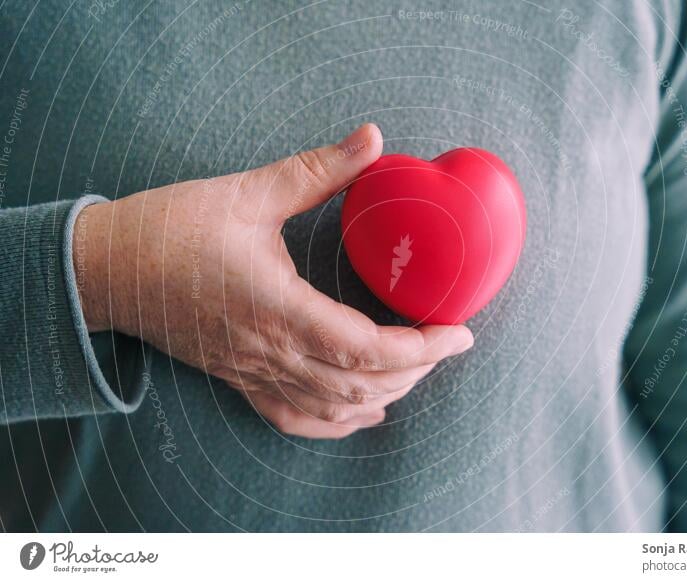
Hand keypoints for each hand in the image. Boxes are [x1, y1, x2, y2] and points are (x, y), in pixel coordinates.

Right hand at [74, 124, 472, 438]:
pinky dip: (336, 422)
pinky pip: (294, 418)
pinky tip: (363, 413)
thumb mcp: (250, 192)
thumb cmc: (172, 229)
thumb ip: (318, 169)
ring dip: (384, 393)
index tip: (459, 332)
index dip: (423, 348)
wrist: (106, 268)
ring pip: (334, 407)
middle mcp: (271, 352)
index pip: (369, 349)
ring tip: (418, 369)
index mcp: (280, 309)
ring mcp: (254, 371)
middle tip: (446, 342)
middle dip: (417, 370)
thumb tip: (373, 137)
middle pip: (361, 385)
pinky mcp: (239, 377)